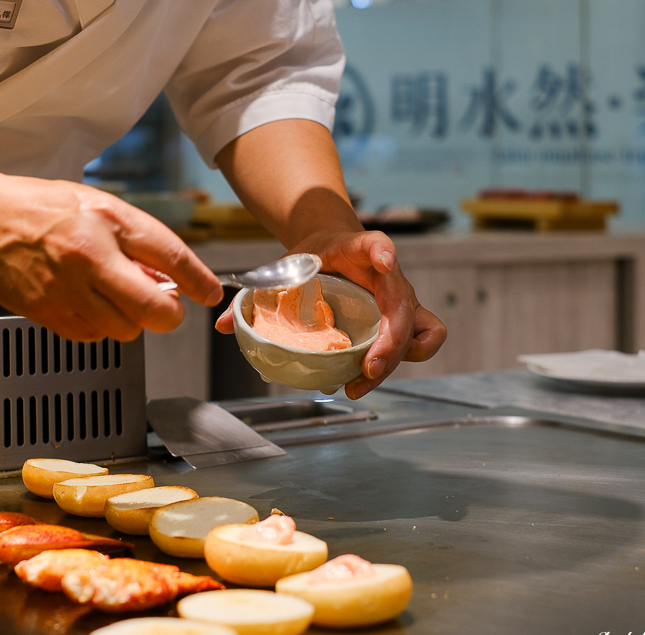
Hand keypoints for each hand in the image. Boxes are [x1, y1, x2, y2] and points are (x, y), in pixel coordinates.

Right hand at [0, 179, 222, 341]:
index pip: (171, 258)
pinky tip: (87, 302)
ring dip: (131, 320)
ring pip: (126, 330)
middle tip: (164, 303)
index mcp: (107, 225)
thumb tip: (169, 274)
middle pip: (154, 311)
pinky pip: (92, 336)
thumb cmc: (40, 208)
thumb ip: (136, 240)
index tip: (210, 293)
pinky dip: (99, 326)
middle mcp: (90, 260)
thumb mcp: (98, 207)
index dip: (199, 281)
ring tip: (114, 296)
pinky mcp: (48, 315)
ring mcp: (67, 292)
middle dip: (168, 313)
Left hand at [216, 230, 446, 398]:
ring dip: (396, 359)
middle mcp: (390, 275)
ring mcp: (402, 300)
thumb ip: (255, 292)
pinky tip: (368, 376)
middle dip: (390, 343)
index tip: (382, 260)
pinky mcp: (405, 320)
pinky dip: (405, 359)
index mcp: (360, 249)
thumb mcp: (284, 266)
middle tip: (365, 370)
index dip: (382, 253)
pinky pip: (423, 340)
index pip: (377, 244)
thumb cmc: (312, 257)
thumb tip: (222, 325)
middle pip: (404, 308)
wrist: (332, 246)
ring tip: (361, 381)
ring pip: (421, 331)